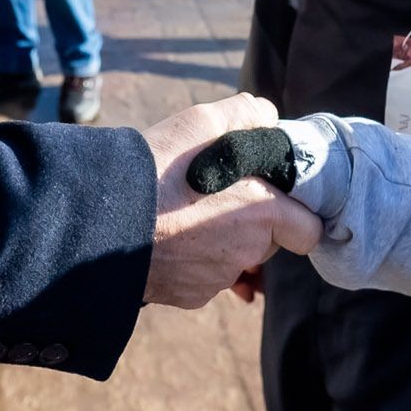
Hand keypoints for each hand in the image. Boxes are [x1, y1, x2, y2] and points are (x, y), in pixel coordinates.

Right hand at [141, 95, 320, 308]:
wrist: (102, 218)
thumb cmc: (156, 167)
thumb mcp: (203, 121)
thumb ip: (248, 114)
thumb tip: (269, 118)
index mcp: (263, 212)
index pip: (308, 230)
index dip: (294, 214)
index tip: (272, 200)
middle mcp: (246, 252)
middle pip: (267, 242)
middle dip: (252, 223)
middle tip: (217, 197)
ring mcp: (217, 279)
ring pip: (233, 259)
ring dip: (220, 242)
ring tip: (185, 214)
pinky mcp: (189, 296)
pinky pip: (203, 278)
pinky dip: (192, 261)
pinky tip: (167, 238)